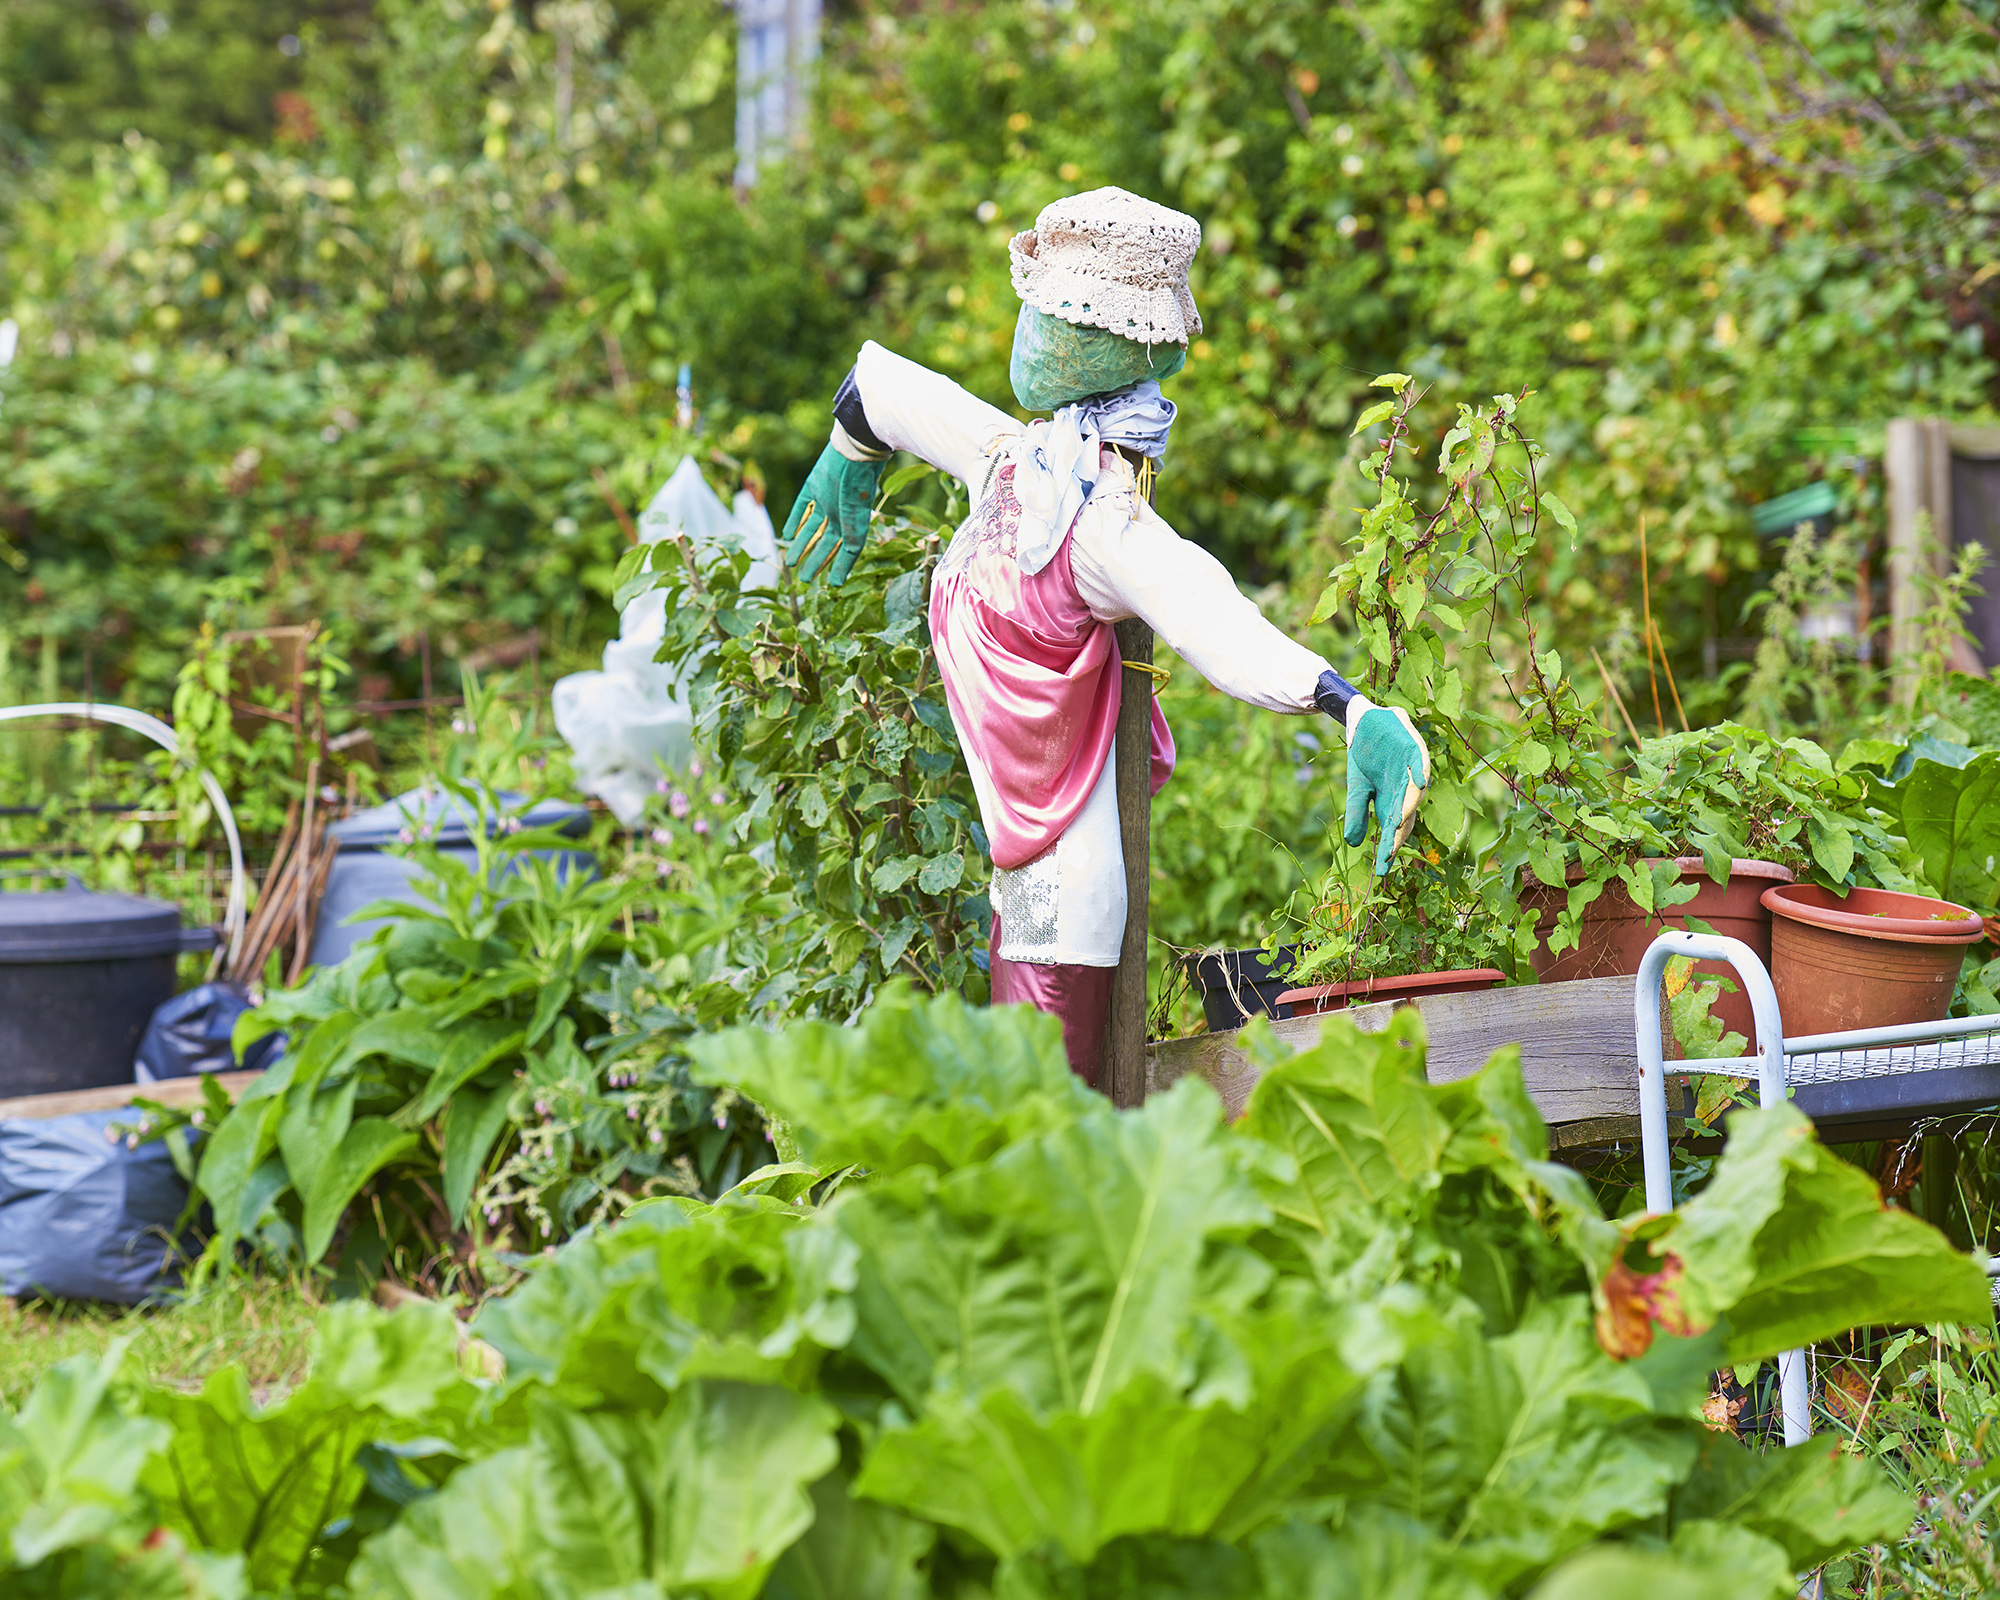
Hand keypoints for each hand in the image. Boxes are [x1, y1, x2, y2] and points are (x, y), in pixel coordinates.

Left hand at [782, 443, 884, 585]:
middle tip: (803, 579)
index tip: (826, 583)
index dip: (832, 565)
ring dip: (800, 545)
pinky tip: (787, 534)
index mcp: (853, 523)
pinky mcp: (813, 486)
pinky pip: (802, 507)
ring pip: (810, 528)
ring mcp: (825, 500)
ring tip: (789, 561)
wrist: (855, 456)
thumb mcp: (856, 530)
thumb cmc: (859, 493)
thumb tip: (837, 584)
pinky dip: (794, 521)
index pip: (839, 549)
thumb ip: (848, 555)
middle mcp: (839, 514)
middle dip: (814, 559)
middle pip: (823, 542)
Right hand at [1343, 701, 1429, 874]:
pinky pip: (1420, 762)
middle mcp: (1406, 790)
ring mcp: (1411, 770)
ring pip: (1414, 793)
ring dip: (1409, 807)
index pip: (1393, 831)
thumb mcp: (1357, 789)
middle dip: (1397, 835)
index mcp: (1392, 802)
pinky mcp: (1413, 749)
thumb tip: (1352, 843)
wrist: (1363, 723)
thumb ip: (1357, 814)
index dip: (1387, 850)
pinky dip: (1419, 772)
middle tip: (1389, 853)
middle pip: (1405, 816)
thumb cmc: (1364, 758)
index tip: (1381, 871)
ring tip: (1399, 823)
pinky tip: (1420, 783)